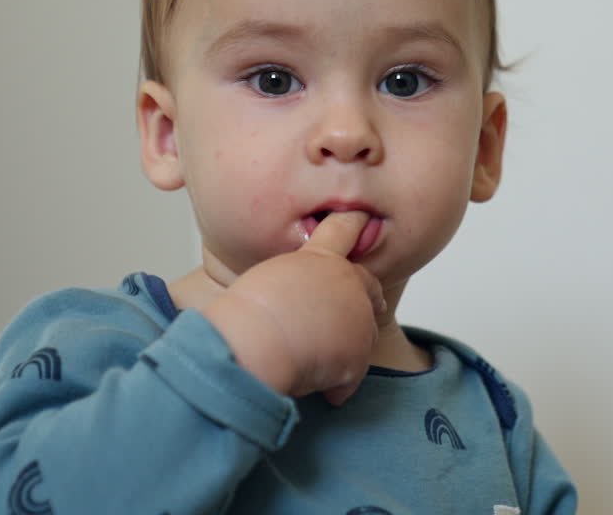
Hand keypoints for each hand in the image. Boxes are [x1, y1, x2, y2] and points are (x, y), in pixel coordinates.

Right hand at [201, 211, 385, 405]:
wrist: (252, 340)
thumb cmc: (244, 315)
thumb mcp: (267, 284)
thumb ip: (293, 285)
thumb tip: (298, 311)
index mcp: (317, 259)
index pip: (342, 230)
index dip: (355, 224)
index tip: (363, 219)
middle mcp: (345, 281)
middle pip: (368, 287)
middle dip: (368, 300)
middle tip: (368, 311)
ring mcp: (357, 315)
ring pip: (363, 335)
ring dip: (346, 349)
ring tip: (313, 360)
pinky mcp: (359, 351)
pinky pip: (352, 374)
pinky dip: (338, 385)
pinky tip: (324, 392)